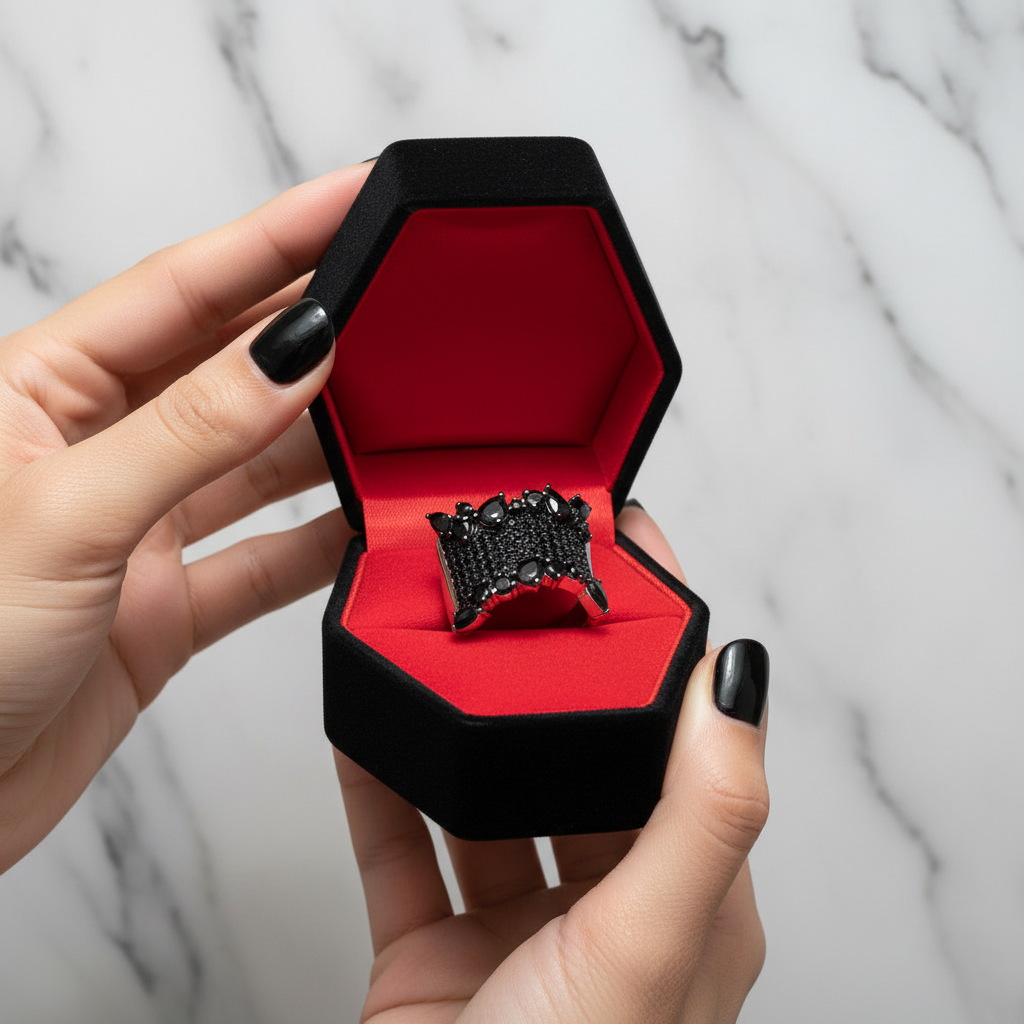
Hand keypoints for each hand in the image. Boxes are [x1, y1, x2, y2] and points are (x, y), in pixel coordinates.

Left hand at [0, 164, 370, 871]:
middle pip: (228, 369)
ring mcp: (134, 532)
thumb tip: (290, 355)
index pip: (180, 292)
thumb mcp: (65, 519)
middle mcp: (93, 452)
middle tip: (399, 294)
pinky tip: (367, 525)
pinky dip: (315, 546)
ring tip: (405, 408)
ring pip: (253, 466)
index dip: (274, 239)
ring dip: (327, 443)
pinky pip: (259, 563)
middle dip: (314, 330)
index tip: (355, 200)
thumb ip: (189, 435)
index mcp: (38, 394)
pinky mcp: (162, 608)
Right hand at [336, 505, 768, 1022]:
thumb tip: (738, 677)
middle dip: (549, 672)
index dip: (659, 644)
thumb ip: (703, 812)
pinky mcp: (432, 948)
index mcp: (684, 895)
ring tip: (440, 639)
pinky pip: (400, 841)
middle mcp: (604, 902)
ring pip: (484, 790)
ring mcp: (513, 925)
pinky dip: (379, 780)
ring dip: (461, 722)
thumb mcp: (649, 944)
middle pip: (578, 754)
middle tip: (520, 585)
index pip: (681, 738)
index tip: (629, 553)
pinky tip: (365, 719)